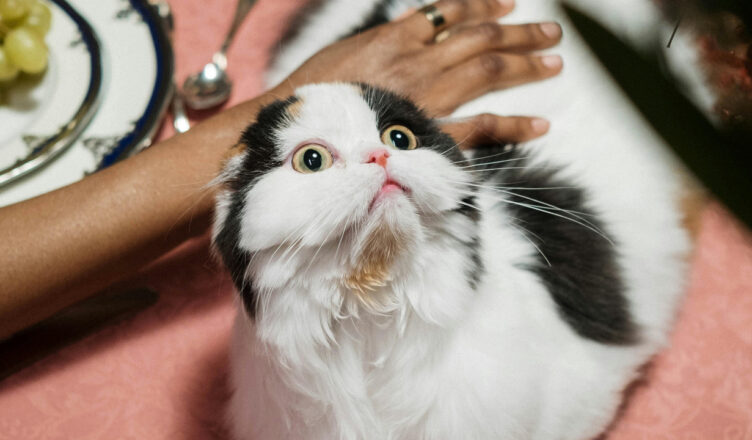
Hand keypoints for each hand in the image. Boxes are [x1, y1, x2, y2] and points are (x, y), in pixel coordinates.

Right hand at [273, 0, 561, 141]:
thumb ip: (383, 40)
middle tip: (549, 32)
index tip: (508, 3)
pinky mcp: (431, 135)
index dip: (484, 6)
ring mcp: (427, 97)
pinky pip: (482, 127)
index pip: (450, 12)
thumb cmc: (313, 97)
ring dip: (525, 64)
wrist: (293, 133)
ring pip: (488, 70)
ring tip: (553, 62)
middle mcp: (416, 61)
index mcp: (393, 38)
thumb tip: (412, 26)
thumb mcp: (345, 53)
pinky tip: (539, 125)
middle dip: (519, 32)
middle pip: (480, 38)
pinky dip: (514, 126)